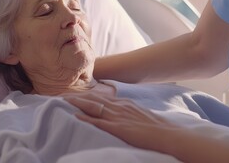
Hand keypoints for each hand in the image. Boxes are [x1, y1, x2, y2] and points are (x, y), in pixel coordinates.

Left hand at [63, 93, 179, 152]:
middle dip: (76, 96)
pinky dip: (86, 118)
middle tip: (60, 94)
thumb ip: (127, 112)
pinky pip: (99, 122)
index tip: (73, 94)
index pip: (100, 96)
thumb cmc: (156, 127)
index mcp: (124, 103)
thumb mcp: (139, 115)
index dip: (85, 95)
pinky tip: (74, 116)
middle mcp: (120, 106)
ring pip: (93, 106)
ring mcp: (119, 116)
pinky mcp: (119, 128)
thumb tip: (118, 113)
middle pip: (93, 98)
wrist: (168, 134)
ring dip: (77, 103)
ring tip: (62, 101)